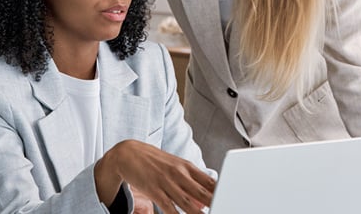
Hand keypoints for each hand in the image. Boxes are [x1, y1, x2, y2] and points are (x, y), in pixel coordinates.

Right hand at [94, 140, 214, 213]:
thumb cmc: (154, 162)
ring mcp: (167, 182)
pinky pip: (169, 208)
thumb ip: (189, 184)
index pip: (210, 181)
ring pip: (188, 203)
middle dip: (216, 203)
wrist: (128, 153)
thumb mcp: (174, 168)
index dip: (222, 193)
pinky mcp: (154, 190)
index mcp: (186, 166)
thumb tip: (203, 203)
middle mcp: (179, 173)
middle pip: (202, 192)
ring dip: (199, 213)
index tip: (231, 199)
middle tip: (226, 208)